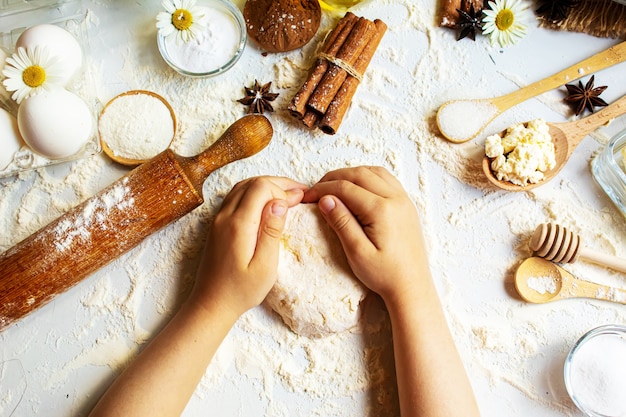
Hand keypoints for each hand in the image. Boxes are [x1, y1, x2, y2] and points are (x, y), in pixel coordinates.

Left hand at [190, 176, 305, 317]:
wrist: (211, 304)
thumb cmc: (241, 291)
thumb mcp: (265, 267)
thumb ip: (272, 231)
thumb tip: (280, 202)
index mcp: (238, 225)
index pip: (260, 188)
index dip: (283, 189)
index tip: (300, 199)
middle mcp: (225, 217)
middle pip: (251, 182)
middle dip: (277, 183)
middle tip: (300, 192)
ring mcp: (218, 219)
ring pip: (242, 187)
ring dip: (266, 186)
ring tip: (288, 194)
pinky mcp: (217, 225)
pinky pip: (235, 197)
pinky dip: (254, 193)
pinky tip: (267, 203)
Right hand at [302, 166, 427, 302]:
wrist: (412, 287)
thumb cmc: (384, 275)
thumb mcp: (357, 252)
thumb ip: (341, 222)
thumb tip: (325, 199)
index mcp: (382, 210)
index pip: (345, 188)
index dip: (323, 189)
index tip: (307, 197)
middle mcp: (396, 199)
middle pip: (359, 174)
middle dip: (334, 178)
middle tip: (316, 188)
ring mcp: (404, 200)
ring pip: (374, 172)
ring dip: (352, 174)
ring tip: (334, 186)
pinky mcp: (407, 205)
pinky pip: (386, 179)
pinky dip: (368, 177)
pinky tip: (357, 187)